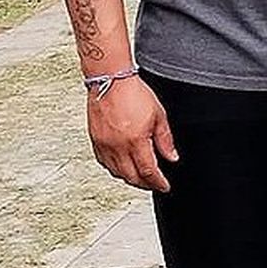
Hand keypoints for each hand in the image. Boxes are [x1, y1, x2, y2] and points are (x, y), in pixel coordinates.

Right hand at [86, 76, 177, 192]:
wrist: (110, 81)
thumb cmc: (134, 94)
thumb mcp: (159, 116)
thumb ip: (165, 140)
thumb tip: (171, 157)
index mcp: (135, 141)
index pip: (148, 171)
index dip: (158, 182)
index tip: (164, 186)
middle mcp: (117, 147)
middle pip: (131, 177)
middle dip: (144, 184)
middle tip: (154, 184)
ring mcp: (104, 145)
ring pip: (116, 173)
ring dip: (129, 178)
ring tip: (141, 177)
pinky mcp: (95, 141)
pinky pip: (104, 163)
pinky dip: (115, 169)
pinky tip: (122, 166)